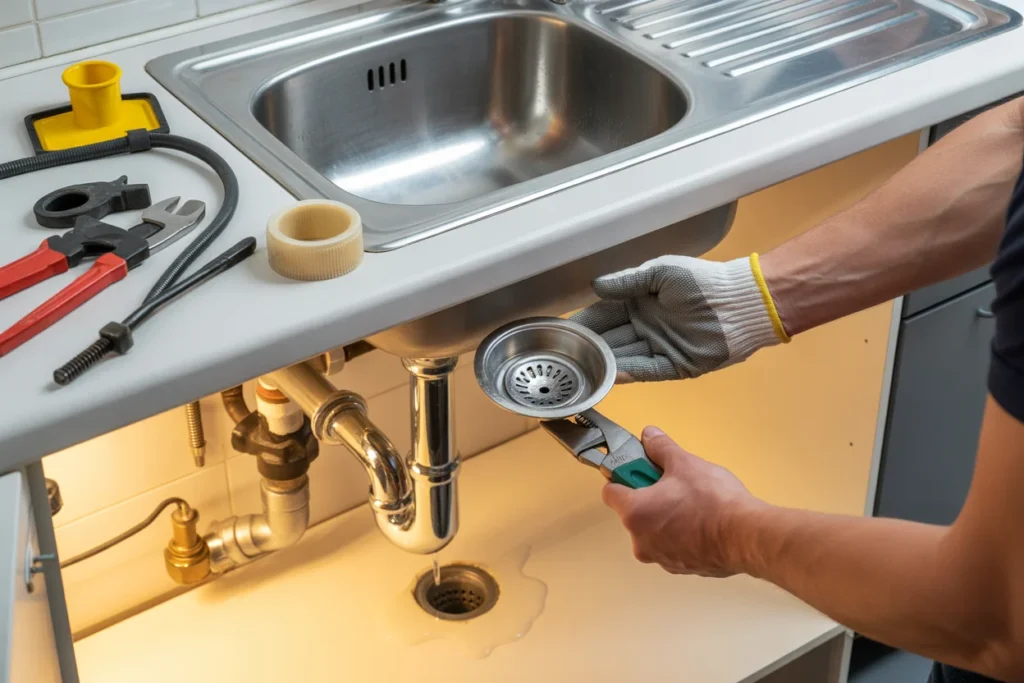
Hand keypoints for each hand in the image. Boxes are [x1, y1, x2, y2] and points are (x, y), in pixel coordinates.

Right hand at [570, 255, 786, 381]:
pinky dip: (628, 373)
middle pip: (610, 339)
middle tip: (561, 356)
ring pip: (624, 357)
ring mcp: (659, 348)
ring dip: (603, 363)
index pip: (604, 314)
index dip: (584, 322)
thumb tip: (595, 286)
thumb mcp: (660, 272)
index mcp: (639, 302)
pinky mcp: (674, 366)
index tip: (561, 331)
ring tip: (578, 370)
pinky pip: (646, 371)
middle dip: (587, 347)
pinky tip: (609, 375)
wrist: (741, 301)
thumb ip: (627, 282)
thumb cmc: (702, 281)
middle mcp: (645, 327)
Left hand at [602, 427, 762, 576]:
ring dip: (666, 516)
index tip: (638, 468)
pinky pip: (672, 545)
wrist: (746, 536)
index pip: (610, 491)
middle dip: (650, 495)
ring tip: (693, 503)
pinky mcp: (680, 567)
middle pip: (634, 511)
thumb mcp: (684, 463)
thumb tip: (649, 437)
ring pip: (654, 529)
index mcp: (635, 513)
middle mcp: (641, 540)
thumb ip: (660, 448)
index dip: (623, 476)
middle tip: (674, 483)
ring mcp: (660, 557)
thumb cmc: (714, 502)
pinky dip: (681, 534)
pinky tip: (702, 522)